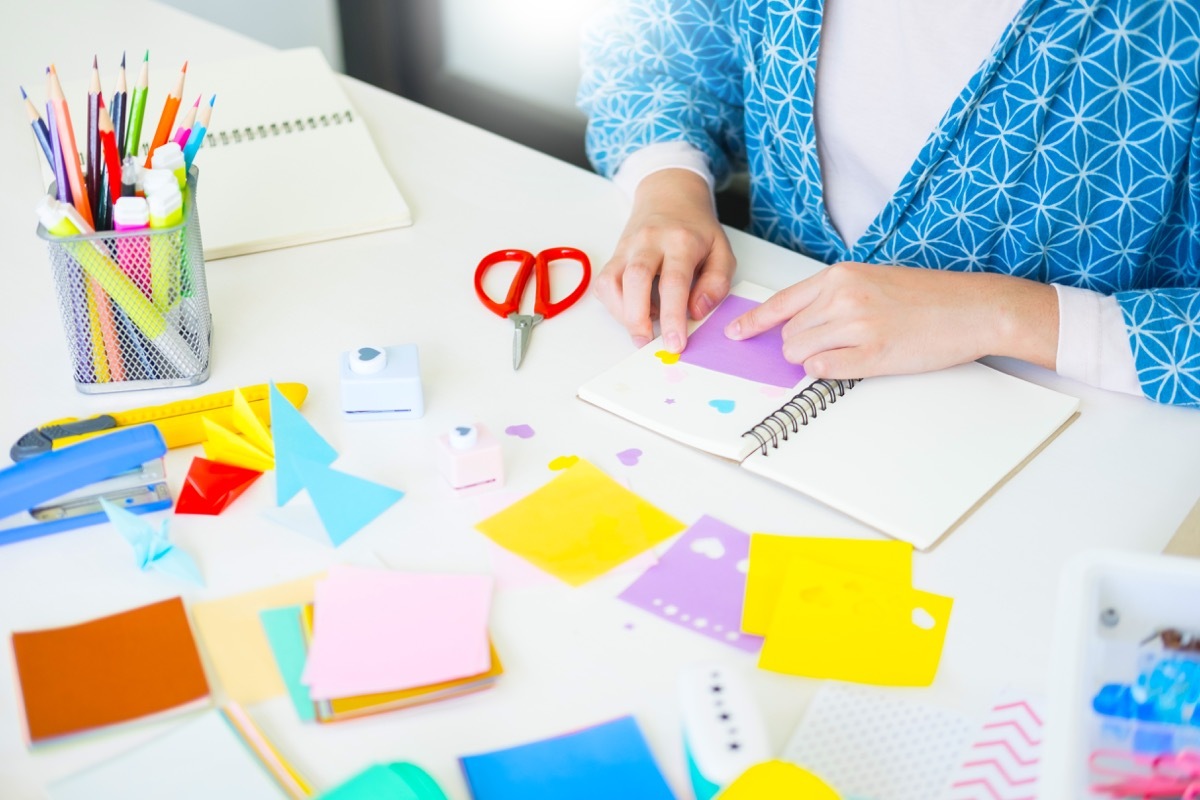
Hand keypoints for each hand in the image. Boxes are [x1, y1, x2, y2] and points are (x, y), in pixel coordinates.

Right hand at [594, 169, 735, 350]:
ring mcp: (627, 247)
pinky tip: (632, 310)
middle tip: (647, 343)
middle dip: (638, 318)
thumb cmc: (696, 228)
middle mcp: (649, 241)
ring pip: (612, 282)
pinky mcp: (614, 254)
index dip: (673, 316)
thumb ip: (716, 282)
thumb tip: (696, 311)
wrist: (669, 194)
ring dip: (622, 314)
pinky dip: (613, 304)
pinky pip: (604, 283)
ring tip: (642, 329)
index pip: (674, 282)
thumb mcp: (721, 250)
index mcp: (681, 240)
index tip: (676, 343)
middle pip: (635, 280)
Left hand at [725, 262, 1058, 377]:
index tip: (736, 333)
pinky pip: (824, 370)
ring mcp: (857, 327)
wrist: (973, 307)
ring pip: (800, 353)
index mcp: (841, 276)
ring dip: (813, 358)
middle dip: (799, 344)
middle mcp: (843, 298)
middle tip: (834, 342)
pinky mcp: (872, 355)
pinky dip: (827, 370)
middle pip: (788, 333)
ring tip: (849, 349)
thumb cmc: (927, 295)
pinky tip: (850, 361)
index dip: (754, 322)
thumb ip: (833, 296)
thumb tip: (798, 323)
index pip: (781, 302)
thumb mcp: (872, 279)